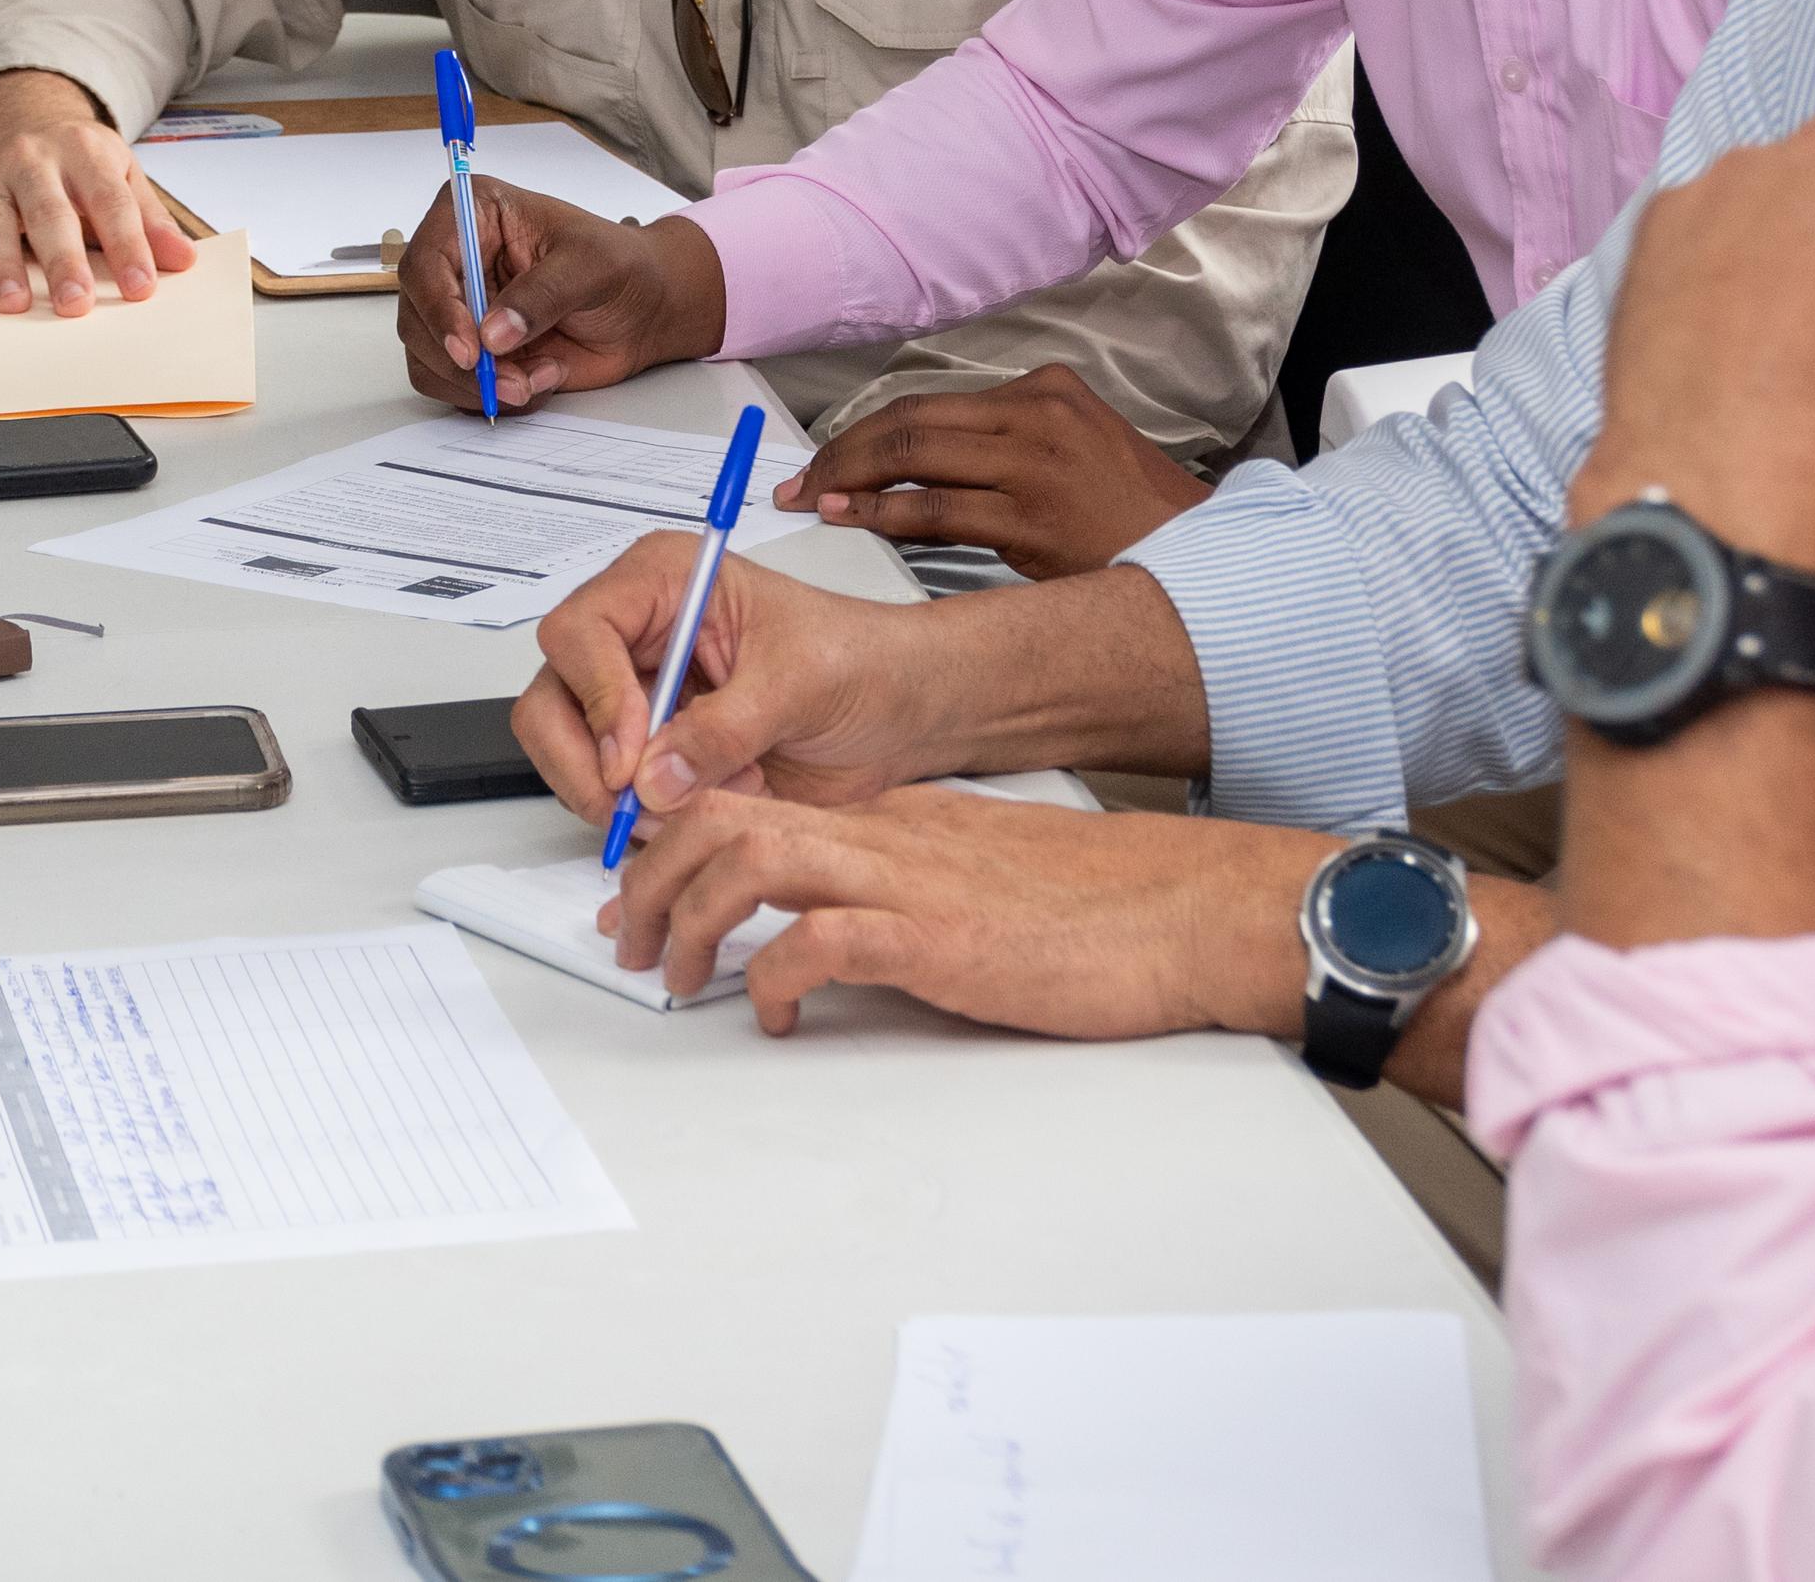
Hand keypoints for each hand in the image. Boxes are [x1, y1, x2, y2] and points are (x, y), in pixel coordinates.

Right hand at [0, 68, 198, 316]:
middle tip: (76, 303)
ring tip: (13, 303)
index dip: (128, 245)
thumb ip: (149, 219)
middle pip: (49, 212)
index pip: (110, 202)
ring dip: (0, 262)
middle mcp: (32, 159)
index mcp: (84, 152)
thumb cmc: (77, 163)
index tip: (141, 287)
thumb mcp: (122, 176)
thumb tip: (184, 259)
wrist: (22, 117)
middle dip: (62, 259)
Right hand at [395, 181, 724, 414]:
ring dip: (478, 385)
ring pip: (428, 360)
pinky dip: (493, 396)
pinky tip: (540, 378)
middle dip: (460, 361)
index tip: (470, 349)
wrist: (645, 309)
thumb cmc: (621, 266)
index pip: (425, 262)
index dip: (438, 308)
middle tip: (508, 381)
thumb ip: (544, 294)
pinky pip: (454, 387)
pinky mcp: (473, 351)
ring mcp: (459, 311)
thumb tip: (493, 332)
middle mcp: (456, 263)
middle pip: (416, 318)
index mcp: (473, 215)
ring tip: (537, 378)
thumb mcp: (593, 264)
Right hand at [515, 539, 929, 819]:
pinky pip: (611, 794)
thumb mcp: (799, 683)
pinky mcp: (653, 753)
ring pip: (570, 756)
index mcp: (666, 582)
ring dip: (628, 797)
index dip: (596, 698)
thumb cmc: (862, 662)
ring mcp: (640, 698)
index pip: (578, 632)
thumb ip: (724, 728)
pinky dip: (650, 815)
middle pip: (552, 701)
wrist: (903, 710)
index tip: (633, 757)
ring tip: (711, 797)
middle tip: (640, 806)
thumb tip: (654, 776)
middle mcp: (638, 636)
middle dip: (589, 764)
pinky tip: (714, 804)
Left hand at [602, 784, 1322, 1036]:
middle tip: (629, 939)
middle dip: (654, 875)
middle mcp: (887, 836)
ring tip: (676, 975)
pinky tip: (773, 1014)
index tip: (640, 893)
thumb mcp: (979, 879)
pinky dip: (773, 976)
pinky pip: (820, 940)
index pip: (752, 799)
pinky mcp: (938, 937)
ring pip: (752, 859)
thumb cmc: (1099, 906)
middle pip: (726, 817)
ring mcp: (910, 881)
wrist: (1184, 910)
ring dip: (691, 918)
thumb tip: (838, 931)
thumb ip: (908, 887)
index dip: (675, 841)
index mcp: (894, 820)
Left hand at [776, 365, 1214, 578]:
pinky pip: (936, 509)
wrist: (1198, 556)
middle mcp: (1038, 415)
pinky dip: (883, 512)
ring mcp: (1035, 465)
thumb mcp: (1073, 450)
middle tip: (804, 475)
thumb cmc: (1131, 514)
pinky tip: (851, 516)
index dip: (869, 428)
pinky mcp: (1031, 519)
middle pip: (911, 421)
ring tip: (814, 496)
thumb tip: (914, 463)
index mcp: (1047, 390)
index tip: (831, 452)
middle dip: (844, 449)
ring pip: (914, 458)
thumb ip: (1004, 444)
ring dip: (850, 478)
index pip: (932, 402)